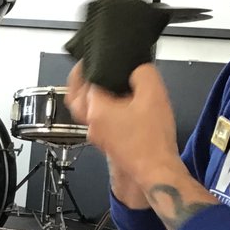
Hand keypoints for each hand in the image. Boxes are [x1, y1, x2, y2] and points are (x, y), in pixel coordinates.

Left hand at [66, 63, 181, 191]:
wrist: (156, 170)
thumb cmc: (151, 140)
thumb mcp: (154, 94)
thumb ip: (143, 73)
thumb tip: (137, 69)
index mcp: (96, 109)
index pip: (85, 80)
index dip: (92, 66)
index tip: (95, 58)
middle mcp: (91, 124)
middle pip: (74, 99)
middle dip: (77, 82)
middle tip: (83, 70)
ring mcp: (97, 136)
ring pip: (85, 112)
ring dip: (89, 98)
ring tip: (101, 85)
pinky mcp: (107, 144)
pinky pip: (98, 123)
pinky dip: (101, 111)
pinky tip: (117, 106)